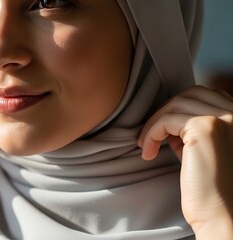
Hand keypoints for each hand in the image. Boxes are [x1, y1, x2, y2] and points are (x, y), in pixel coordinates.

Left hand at [138, 85, 232, 237]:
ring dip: (154, 123)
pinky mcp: (205, 128)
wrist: (221, 213)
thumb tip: (166, 120)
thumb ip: (189, 130)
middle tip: (151, 136)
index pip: (205, 95)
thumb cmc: (209, 186)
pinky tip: (148, 152)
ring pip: (175, 104)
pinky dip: (151, 133)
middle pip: (190, 94)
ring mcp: (224, 118)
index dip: (179, 110)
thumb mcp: (200, 149)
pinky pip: (166, 119)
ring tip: (146, 146)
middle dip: (165, 111)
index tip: (164, 132)